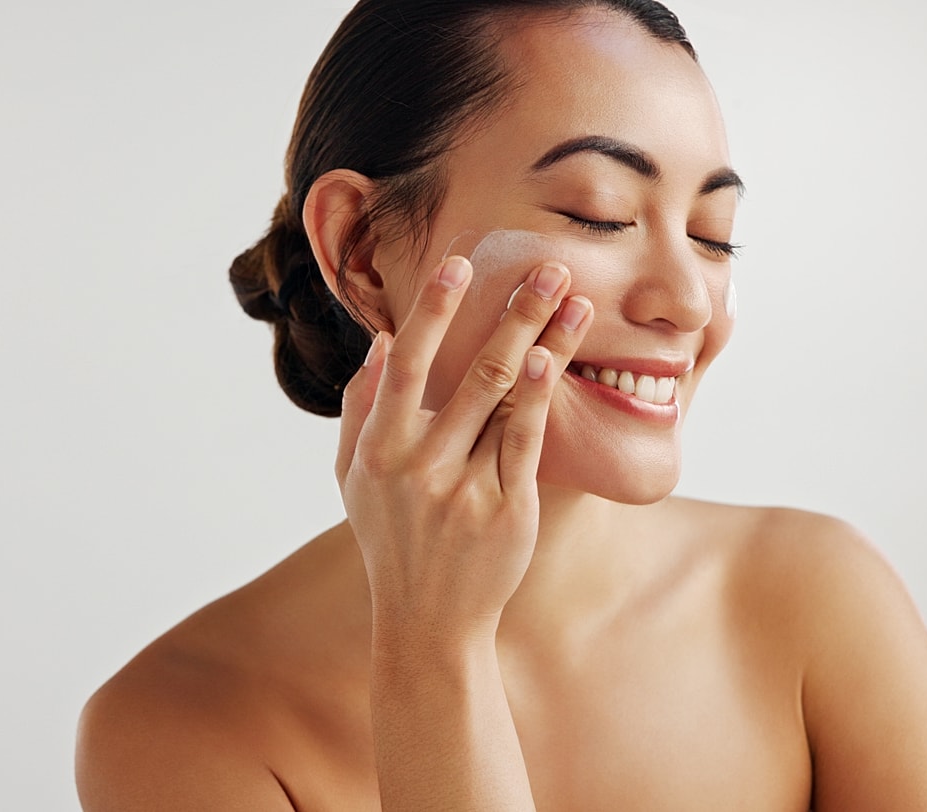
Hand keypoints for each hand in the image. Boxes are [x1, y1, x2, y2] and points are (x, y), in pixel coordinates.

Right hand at [335, 253, 592, 645]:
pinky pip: (526, 442)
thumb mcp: (352, 478)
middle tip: (548, 266)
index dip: (433, 310)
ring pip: (506, 398)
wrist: (427, 620)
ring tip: (574, 300)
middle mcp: (420, 465)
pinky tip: (555, 358)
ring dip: (543, 341)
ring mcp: (465, 488)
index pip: (407, 363)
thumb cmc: (390, 538)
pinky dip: (540, 397)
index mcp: (379, 449)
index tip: (459, 263)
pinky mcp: (507, 510)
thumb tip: (380, 342)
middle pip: (471, 371)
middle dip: (513, 312)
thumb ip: (361, 409)